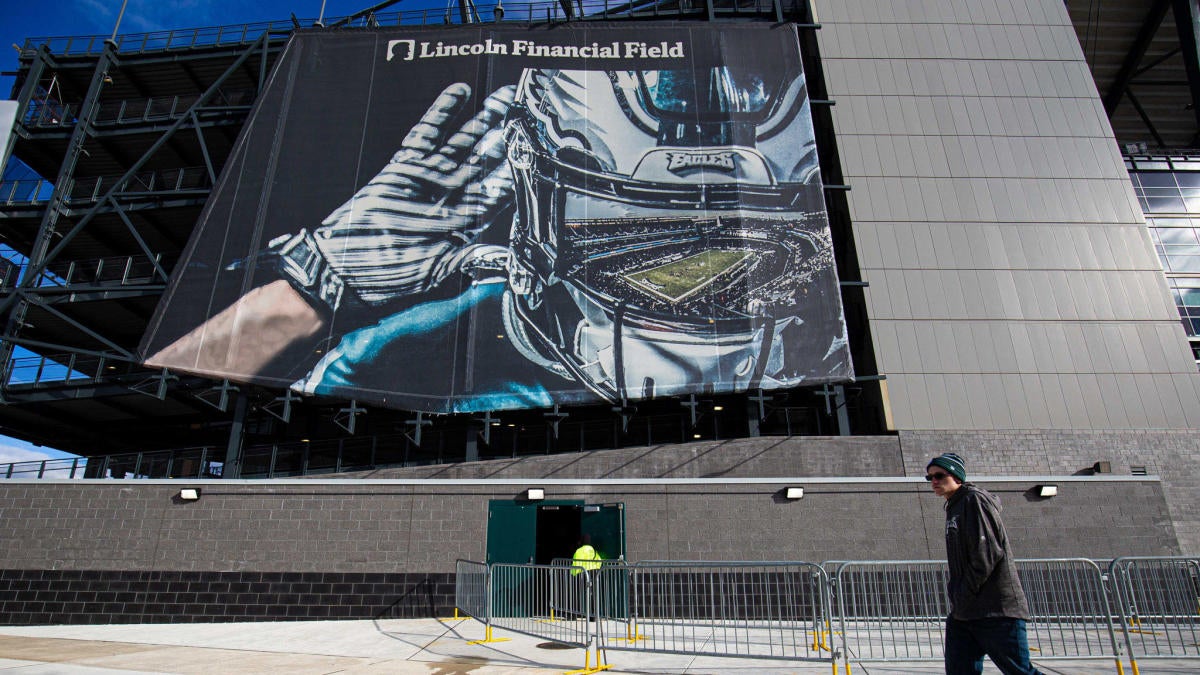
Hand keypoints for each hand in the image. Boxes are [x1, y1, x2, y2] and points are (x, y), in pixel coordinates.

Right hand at [311, 82, 516, 305]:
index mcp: (463, 223)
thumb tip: (503, 260)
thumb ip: (470, 259)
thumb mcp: (437, 272)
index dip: (516, 172)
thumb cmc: (389, 277)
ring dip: (483, 120)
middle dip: (506, 139)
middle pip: (485, 162)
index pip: (498, 192)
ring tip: (503, 98)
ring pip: (462, 144)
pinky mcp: (403, 168)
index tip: (534, 152)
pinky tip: (460, 93)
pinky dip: (443, 113)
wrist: (344, 268)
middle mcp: (448, 197)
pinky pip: (426, 135)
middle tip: (524, 115)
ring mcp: (427, 180)